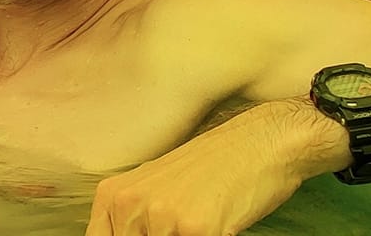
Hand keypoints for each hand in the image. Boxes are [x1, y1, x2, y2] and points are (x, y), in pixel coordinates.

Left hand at [85, 101, 324, 235]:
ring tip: (203, 225)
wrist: (258, 142)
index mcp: (113, 195)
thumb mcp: (156, 188)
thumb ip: (132, 221)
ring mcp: (161, 217)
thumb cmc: (212, 167)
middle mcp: (130, 204)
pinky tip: (218, 226)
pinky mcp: (196, 229)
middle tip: (184, 228)